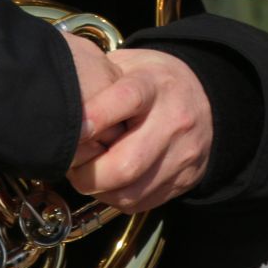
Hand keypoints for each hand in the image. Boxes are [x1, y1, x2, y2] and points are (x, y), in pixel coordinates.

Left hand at [67, 48, 213, 213]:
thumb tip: (60, 99)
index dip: (95, 118)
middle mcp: (174, 120)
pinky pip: (142, 202)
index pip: (127, 99)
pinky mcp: (185, 179)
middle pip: (127, 163)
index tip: (70, 131)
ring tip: (86, 176)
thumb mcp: (129, 65)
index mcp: (155, 85)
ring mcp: (183, 154)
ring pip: (132, 191)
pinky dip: (117, 198)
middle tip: (70, 166)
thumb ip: (99, 80)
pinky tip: (108, 184)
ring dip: (99, 190)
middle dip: (88, 173)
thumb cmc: (154, 81)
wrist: (207, 98)